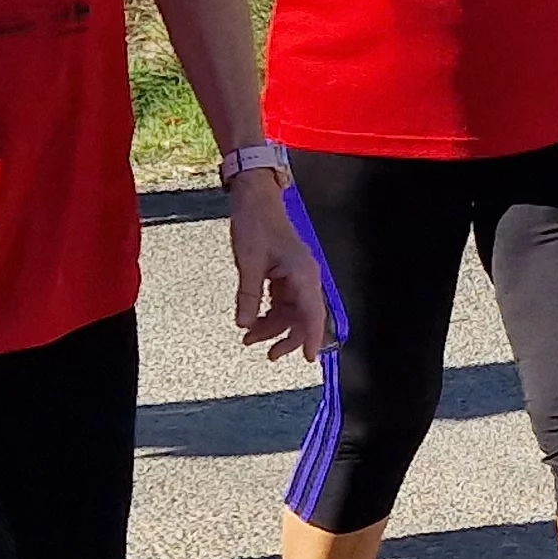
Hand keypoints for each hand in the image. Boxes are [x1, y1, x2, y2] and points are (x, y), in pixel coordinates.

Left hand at [227, 171, 331, 361]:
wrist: (255, 200)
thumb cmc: (256, 225)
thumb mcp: (249, 263)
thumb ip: (248, 296)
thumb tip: (245, 323)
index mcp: (303, 273)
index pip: (312, 313)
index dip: (312, 338)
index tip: (308, 358)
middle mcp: (305, 276)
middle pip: (303, 317)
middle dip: (287, 337)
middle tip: (269, 354)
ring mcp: (296, 275)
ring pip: (290, 311)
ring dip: (273, 326)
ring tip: (250, 337)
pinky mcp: (286, 273)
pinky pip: (282, 300)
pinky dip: (269, 312)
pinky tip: (253, 320)